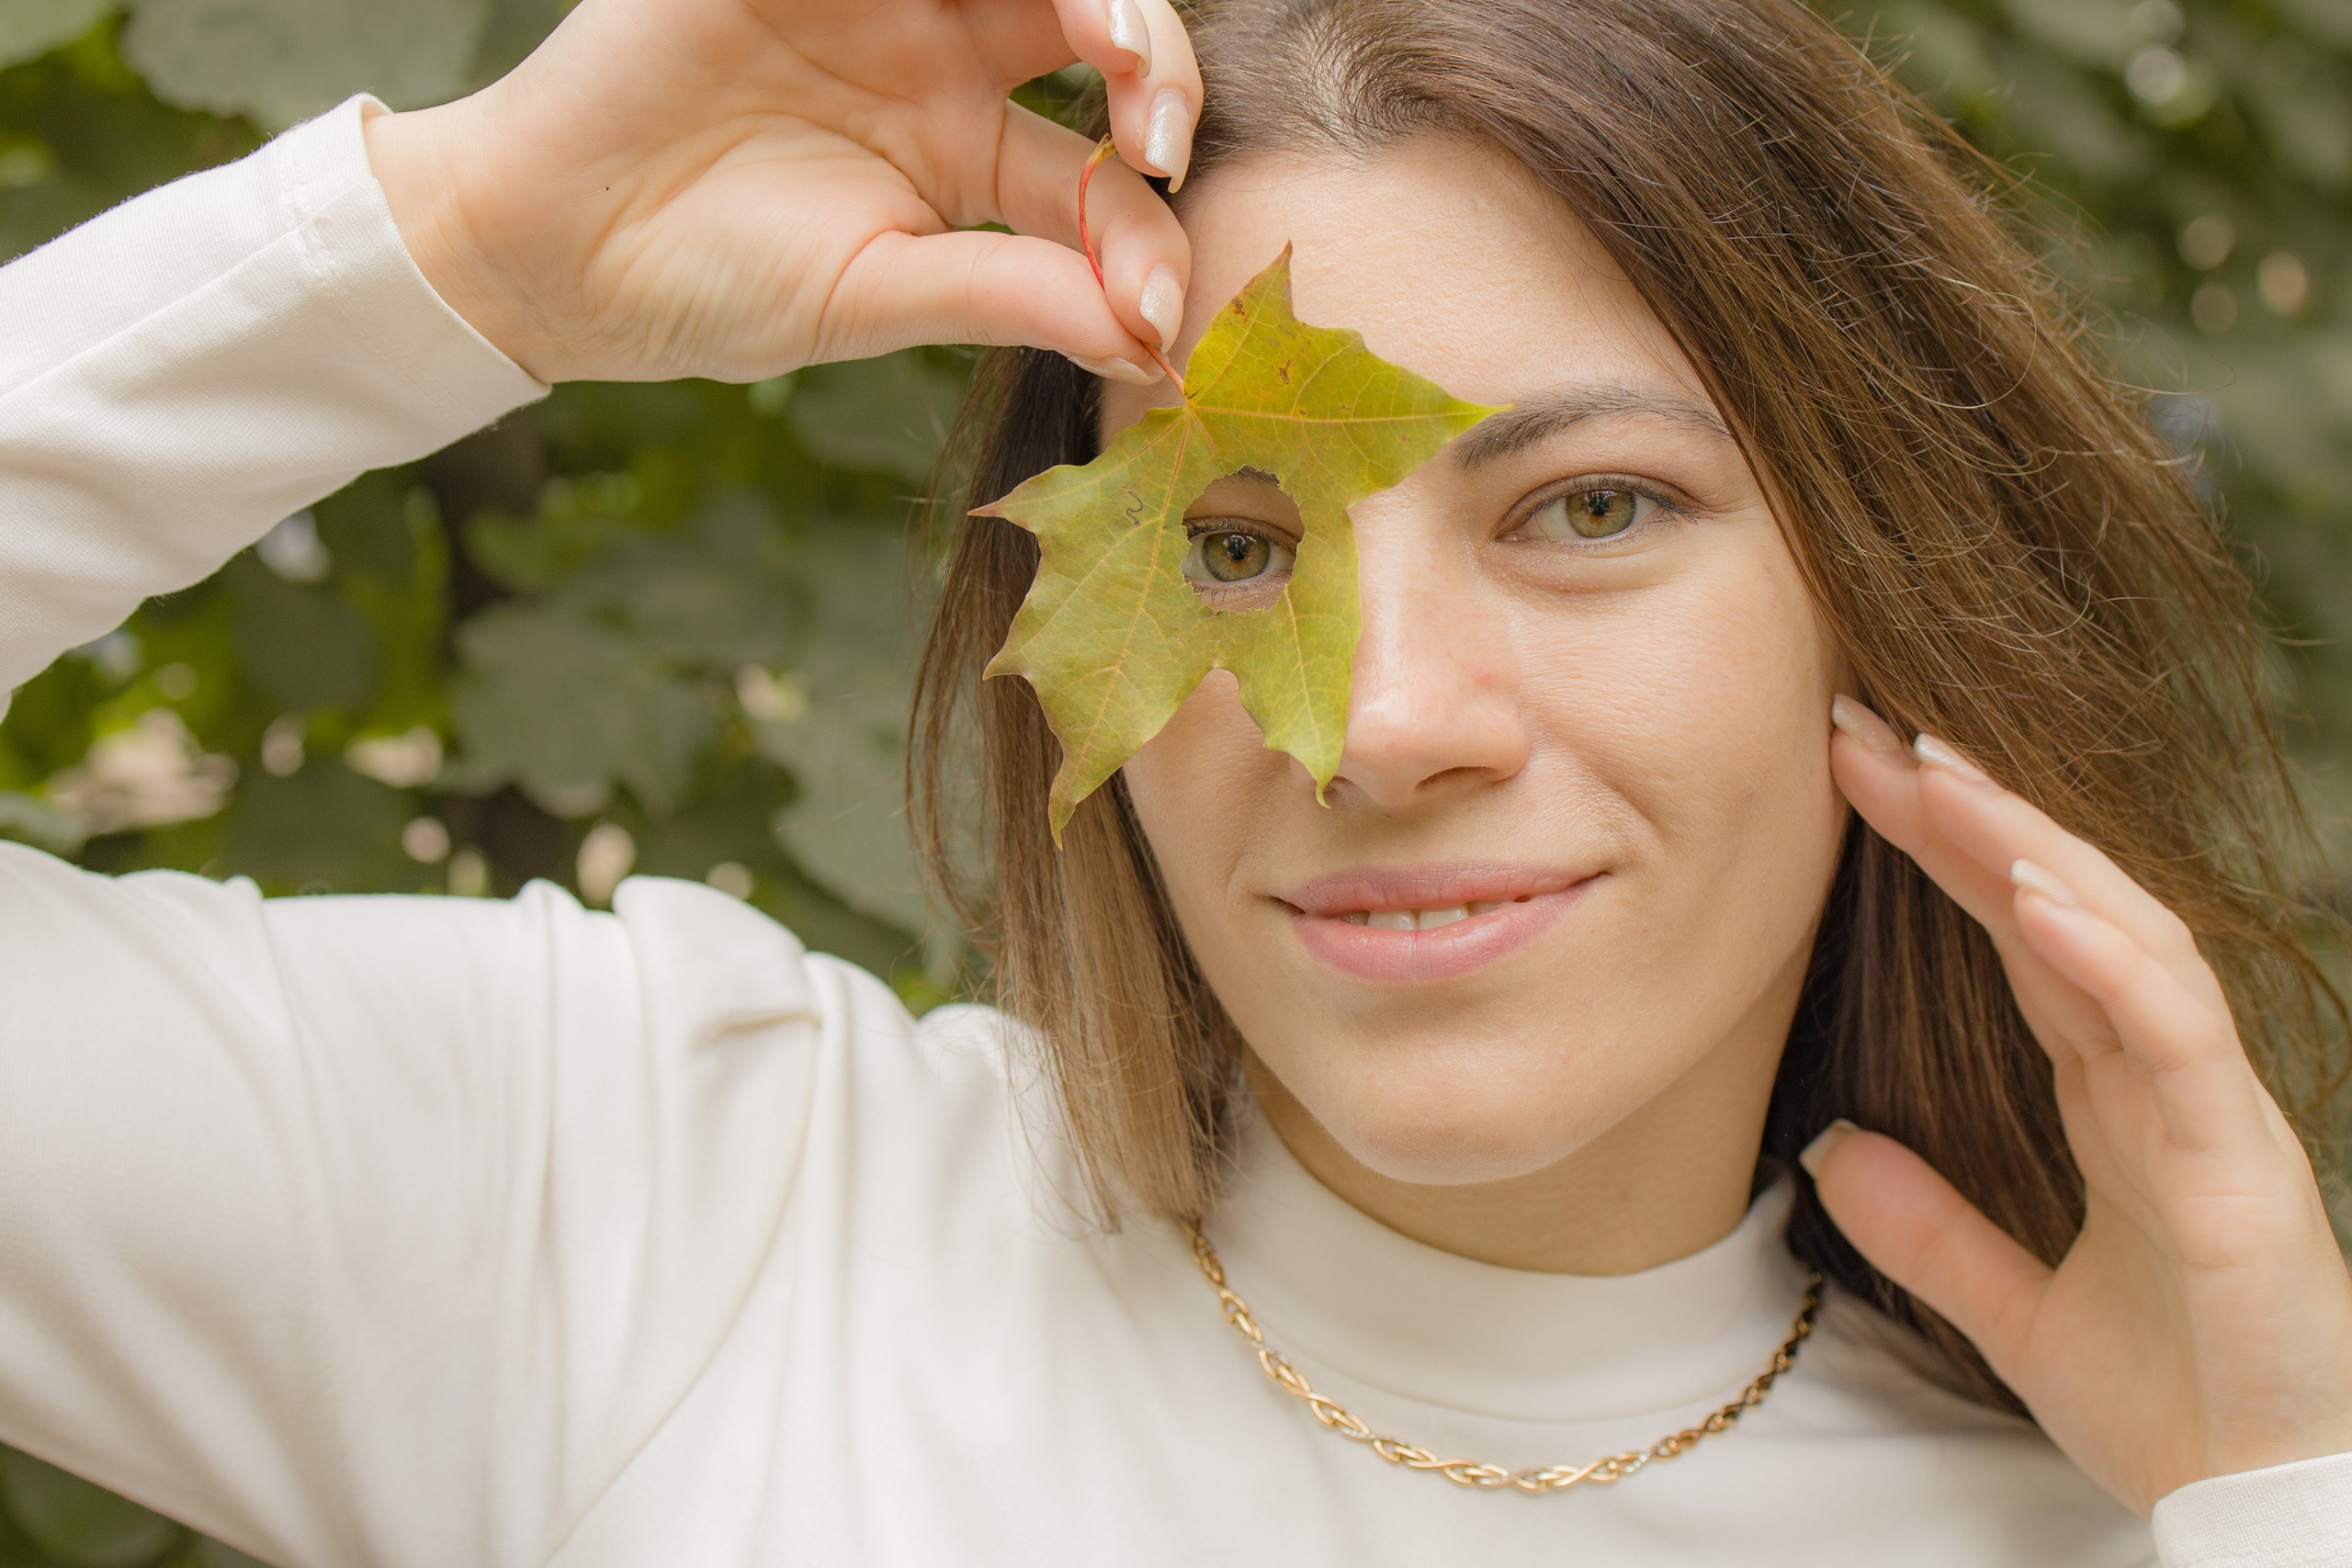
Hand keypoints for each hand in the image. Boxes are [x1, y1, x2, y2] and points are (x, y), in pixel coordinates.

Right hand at [361, 0, 1198, 383]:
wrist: (550, 245)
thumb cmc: (709, 285)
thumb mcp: (871, 298)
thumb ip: (1009, 298)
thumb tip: (1150, 343)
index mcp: (975, 161)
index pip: (1103, 184)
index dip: (1147, 239)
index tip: (1158, 312)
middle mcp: (950, 67)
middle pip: (1099, 33)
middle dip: (1156, 70)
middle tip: (1157, 135)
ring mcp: (888, 0)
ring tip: (1115, 44)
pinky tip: (1055, 0)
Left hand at [1815, 696, 2351, 1514]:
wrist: (2252, 1506)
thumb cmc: (2169, 1401)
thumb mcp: (2010, 1307)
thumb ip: (1927, 1226)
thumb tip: (1826, 1151)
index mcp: (2111, 1095)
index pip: (2016, 937)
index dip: (1940, 851)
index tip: (1848, 775)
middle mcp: (2160, 1079)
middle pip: (2058, 907)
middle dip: (1965, 811)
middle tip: (1864, 727)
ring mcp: (2206, 1110)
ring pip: (2124, 938)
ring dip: (2031, 847)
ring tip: (1940, 774)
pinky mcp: (2237, 1164)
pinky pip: (2174, 1032)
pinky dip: (2107, 954)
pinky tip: (2037, 894)